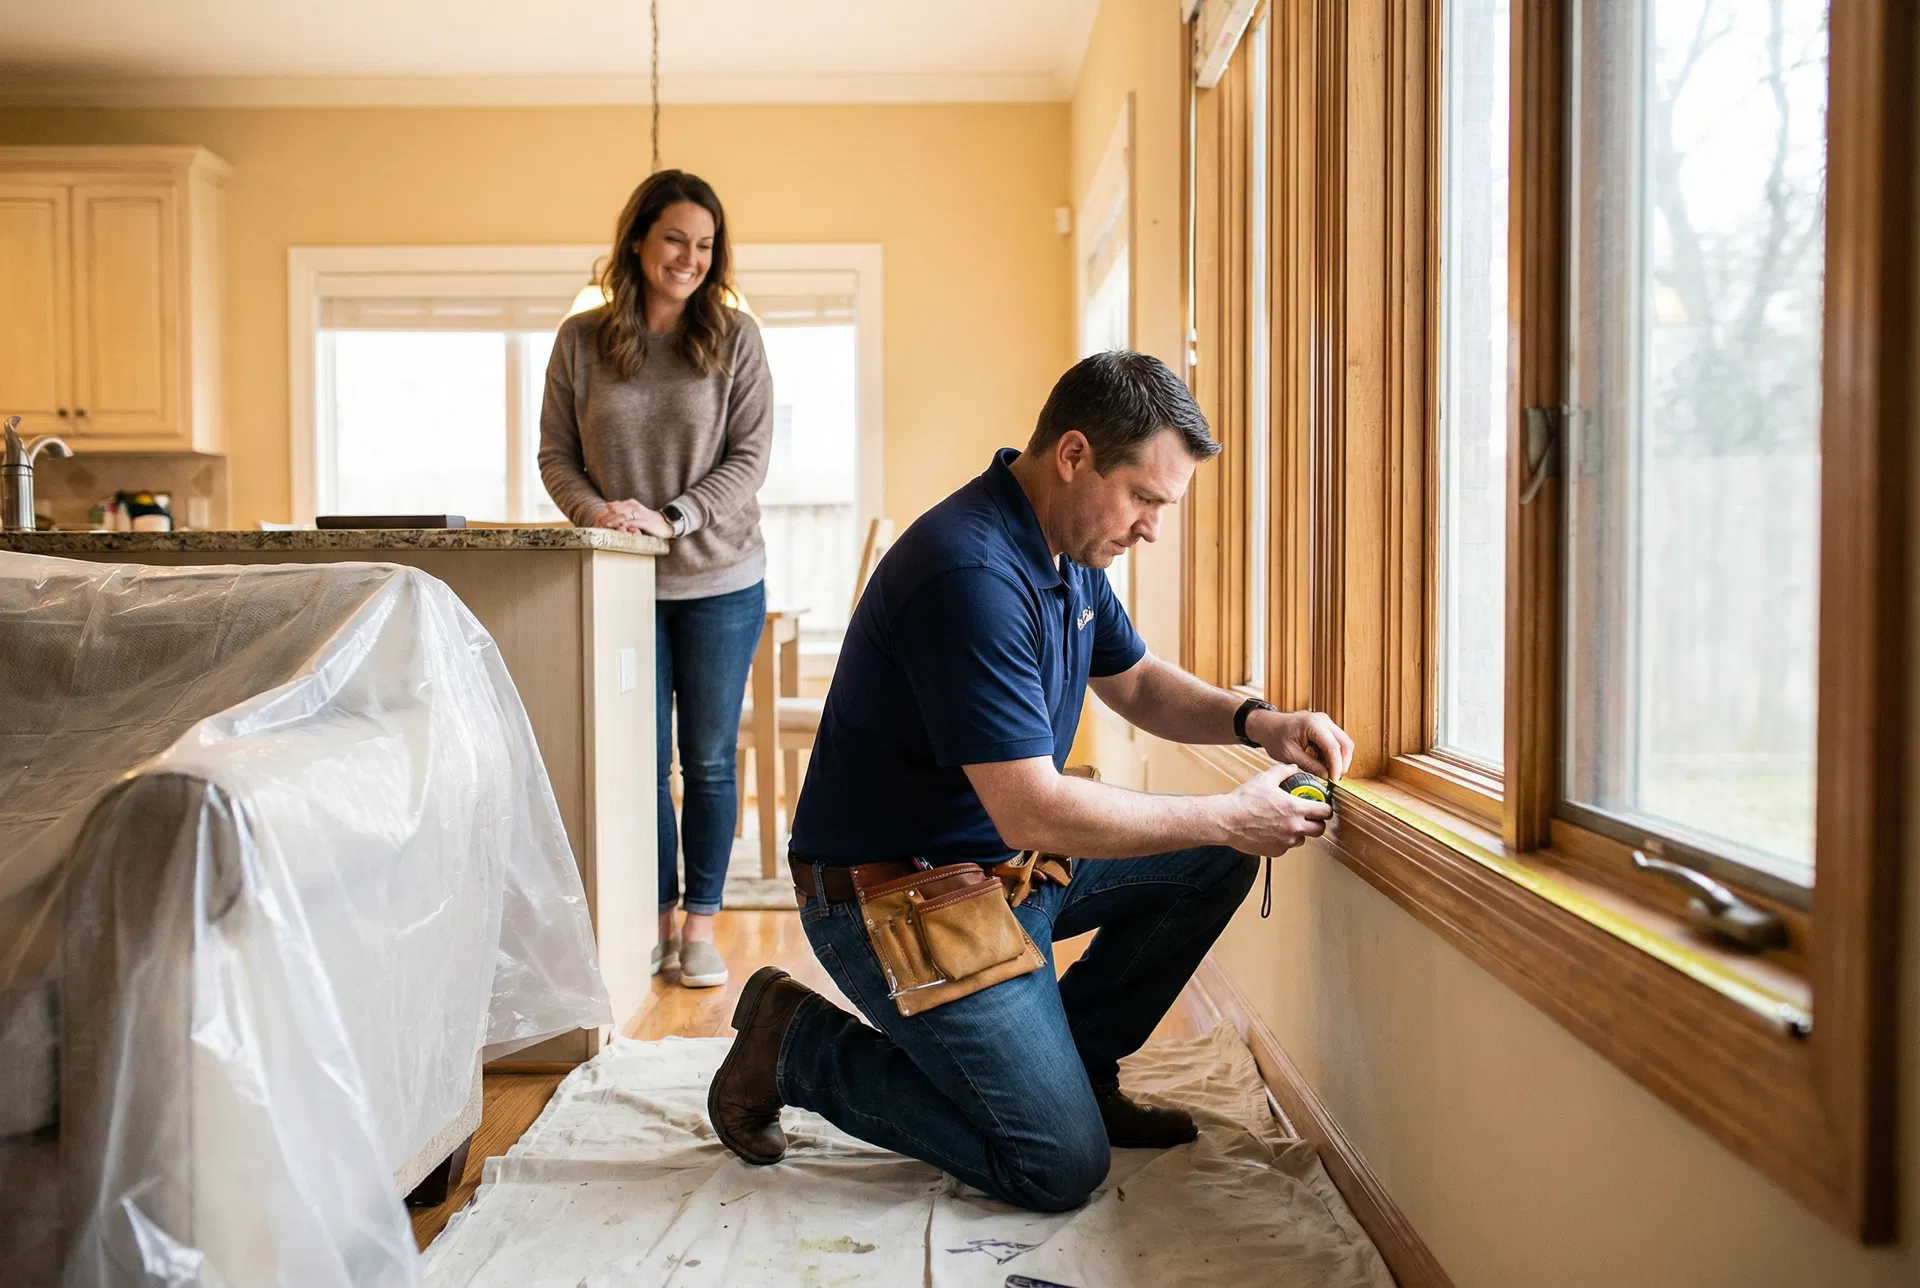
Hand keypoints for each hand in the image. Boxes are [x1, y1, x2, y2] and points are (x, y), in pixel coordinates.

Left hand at [591, 499, 674, 538]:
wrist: (665, 524)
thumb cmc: (648, 520)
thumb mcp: (634, 512)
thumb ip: (622, 508)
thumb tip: (608, 504)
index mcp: (631, 503)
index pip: (614, 507)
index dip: (604, 513)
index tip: (597, 521)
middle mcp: (635, 506)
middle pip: (617, 510)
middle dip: (606, 517)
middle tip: (598, 524)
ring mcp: (640, 514)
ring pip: (624, 515)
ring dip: (614, 521)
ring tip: (605, 526)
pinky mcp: (646, 522)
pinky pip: (634, 523)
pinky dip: (626, 525)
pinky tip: (619, 528)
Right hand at [1218, 764, 1333, 854]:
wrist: (1227, 820)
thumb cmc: (1244, 801)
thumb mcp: (1265, 779)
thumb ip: (1283, 771)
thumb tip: (1293, 768)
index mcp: (1295, 809)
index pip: (1325, 812)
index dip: (1326, 809)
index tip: (1323, 807)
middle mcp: (1294, 827)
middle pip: (1320, 830)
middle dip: (1316, 823)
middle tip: (1309, 817)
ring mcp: (1286, 842)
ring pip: (1303, 839)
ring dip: (1300, 832)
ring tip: (1287, 823)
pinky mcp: (1276, 851)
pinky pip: (1286, 846)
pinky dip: (1284, 840)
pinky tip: (1273, 831)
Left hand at [1248, 708, 1353, 780]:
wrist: (1267, 725)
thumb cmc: (1274, 737)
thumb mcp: (1289, 755)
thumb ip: (1310, 766)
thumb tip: (1327, 776)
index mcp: (1312, 724)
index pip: (1333, 746)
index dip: (1336, 765)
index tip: (1334, 780)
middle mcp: (1323, 720)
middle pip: (1345, 743)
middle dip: (1343, 763)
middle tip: (1335, 778)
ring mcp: (1325, 722)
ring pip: (1343, 742)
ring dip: (1339, 759)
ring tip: (1329, 772)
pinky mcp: (1325, 727)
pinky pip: (1336, 741)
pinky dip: (1334, 754)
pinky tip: (1324, 764)